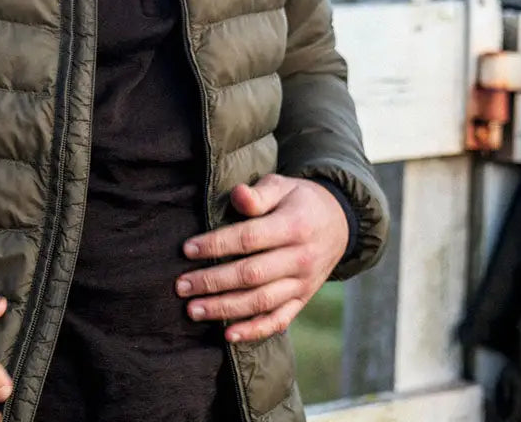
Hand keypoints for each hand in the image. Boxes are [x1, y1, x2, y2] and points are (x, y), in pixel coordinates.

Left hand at [176, 174, 348, 342]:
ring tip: (193, 310)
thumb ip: (258, 194)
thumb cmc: (299, 200)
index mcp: (293, 226)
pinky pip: (279, 320)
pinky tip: (228, 335)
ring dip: (225, 309)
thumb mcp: (282, 186)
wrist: (339, 223)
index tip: (187, 249)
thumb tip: (238, 195)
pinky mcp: (303, 300)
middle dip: (212, 282)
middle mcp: (300, 258)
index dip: (216, 245)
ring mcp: (303, 284)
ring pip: (261, 302)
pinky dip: (254, 331)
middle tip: (181, 286)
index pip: (248, 238)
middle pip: (251, 275)